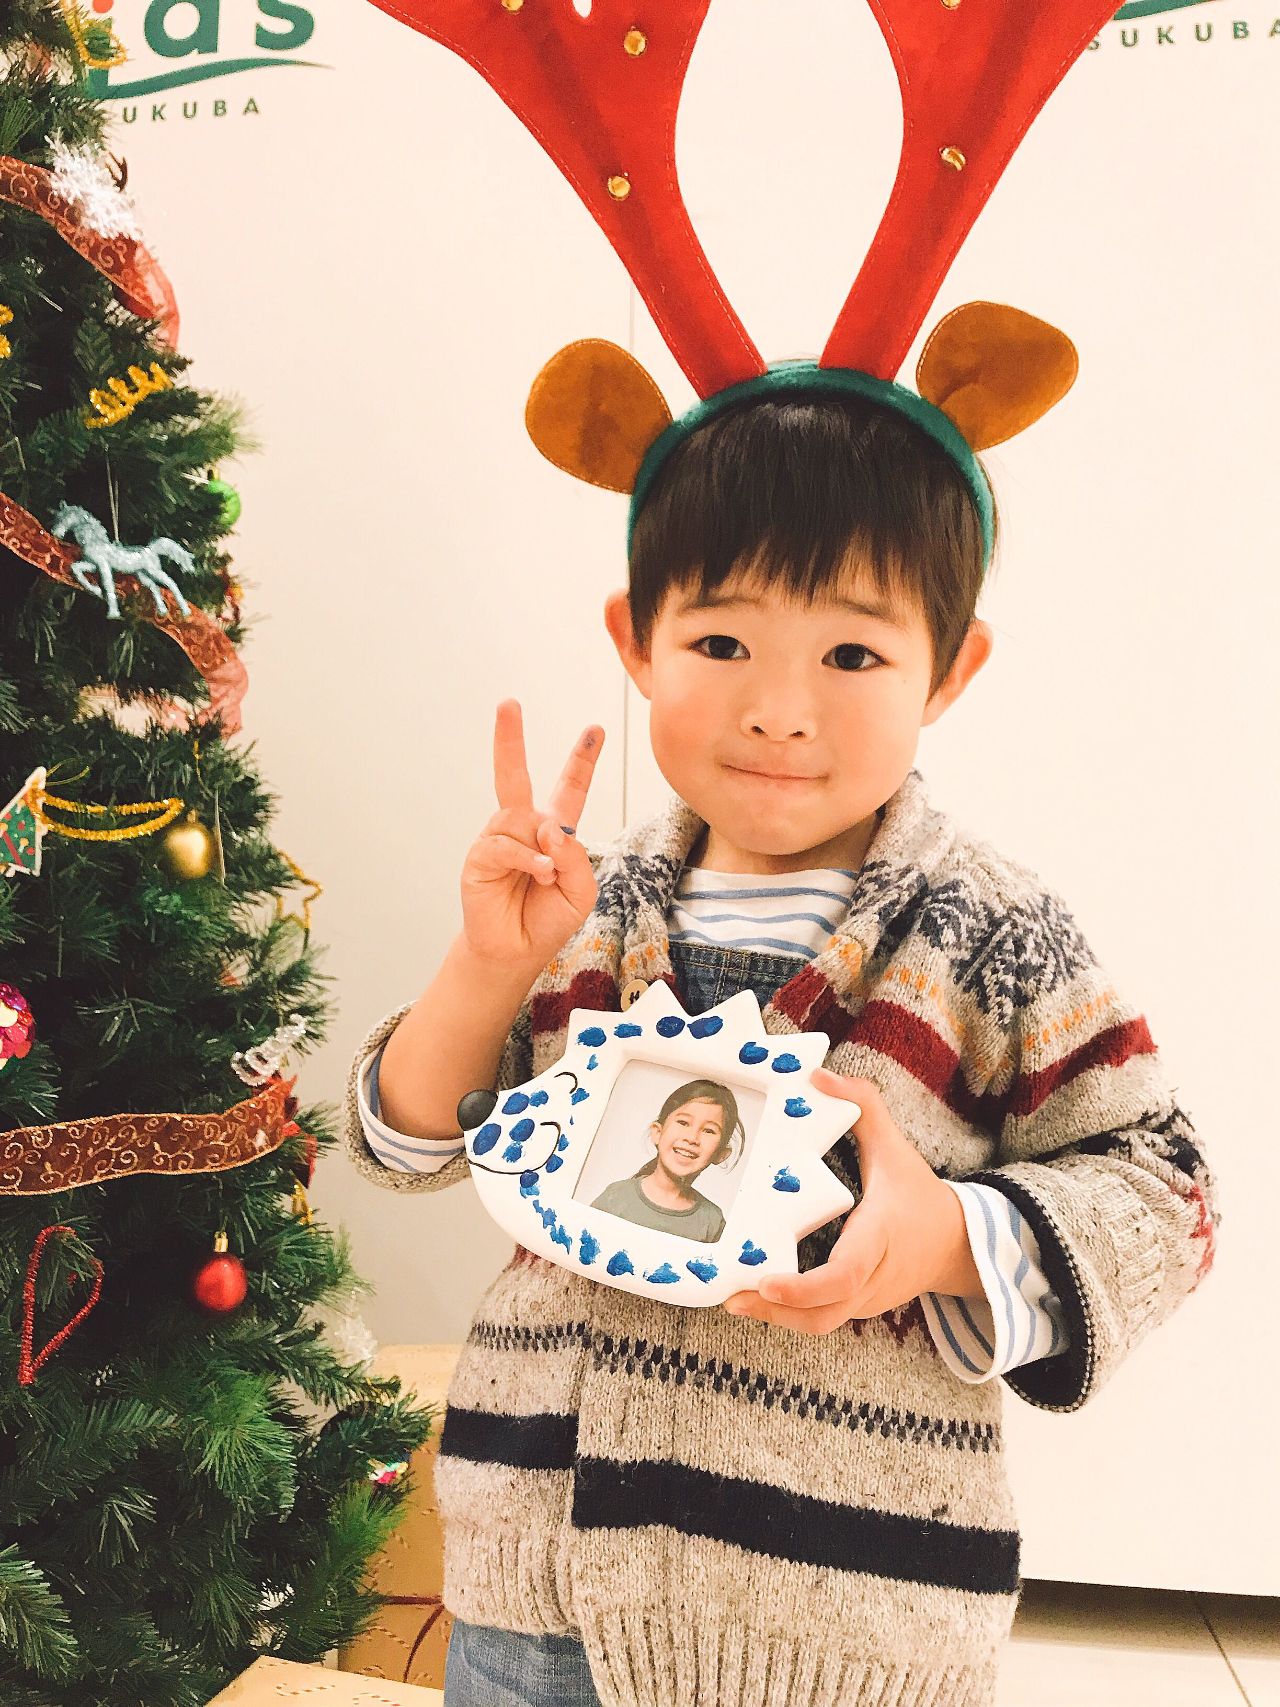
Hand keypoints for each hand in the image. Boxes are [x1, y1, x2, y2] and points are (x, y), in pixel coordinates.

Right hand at [460, 698, 603, 969]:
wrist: (516, 952)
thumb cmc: (549, 919)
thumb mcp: (582, 890)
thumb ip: (576, 857)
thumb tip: (549, 828)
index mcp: (553, 831)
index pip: (569, 788)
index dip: (582, 759)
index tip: (595, 730)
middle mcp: (523, 828)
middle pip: (515, 776)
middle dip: (509, 739)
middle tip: (507, 703)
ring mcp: (499, 840)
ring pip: (519, 817)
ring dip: (542, 847)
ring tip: (549, 877)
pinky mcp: (480, 858)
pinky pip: (506, 844)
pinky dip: (528, 859)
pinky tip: (540, 875)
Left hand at [721, 1068, 978, 1333]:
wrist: (958, 1245)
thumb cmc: (920, 1194)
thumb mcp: (895, 1147)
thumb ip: (862, 1107)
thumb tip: (819, 1076)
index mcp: (879, 1238)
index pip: (844, 1276)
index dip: (804, 1287)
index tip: (767, 1282)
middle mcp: (872, 1279)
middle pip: (823, 1315)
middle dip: (775, 1313)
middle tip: (730, 1296)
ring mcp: (866, 1302)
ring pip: (819, 1325)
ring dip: (775, 1318)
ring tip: (732, 1297)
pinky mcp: (858, 1309)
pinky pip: (822, 1319)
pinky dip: (789, 1314)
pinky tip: (755, 1297)